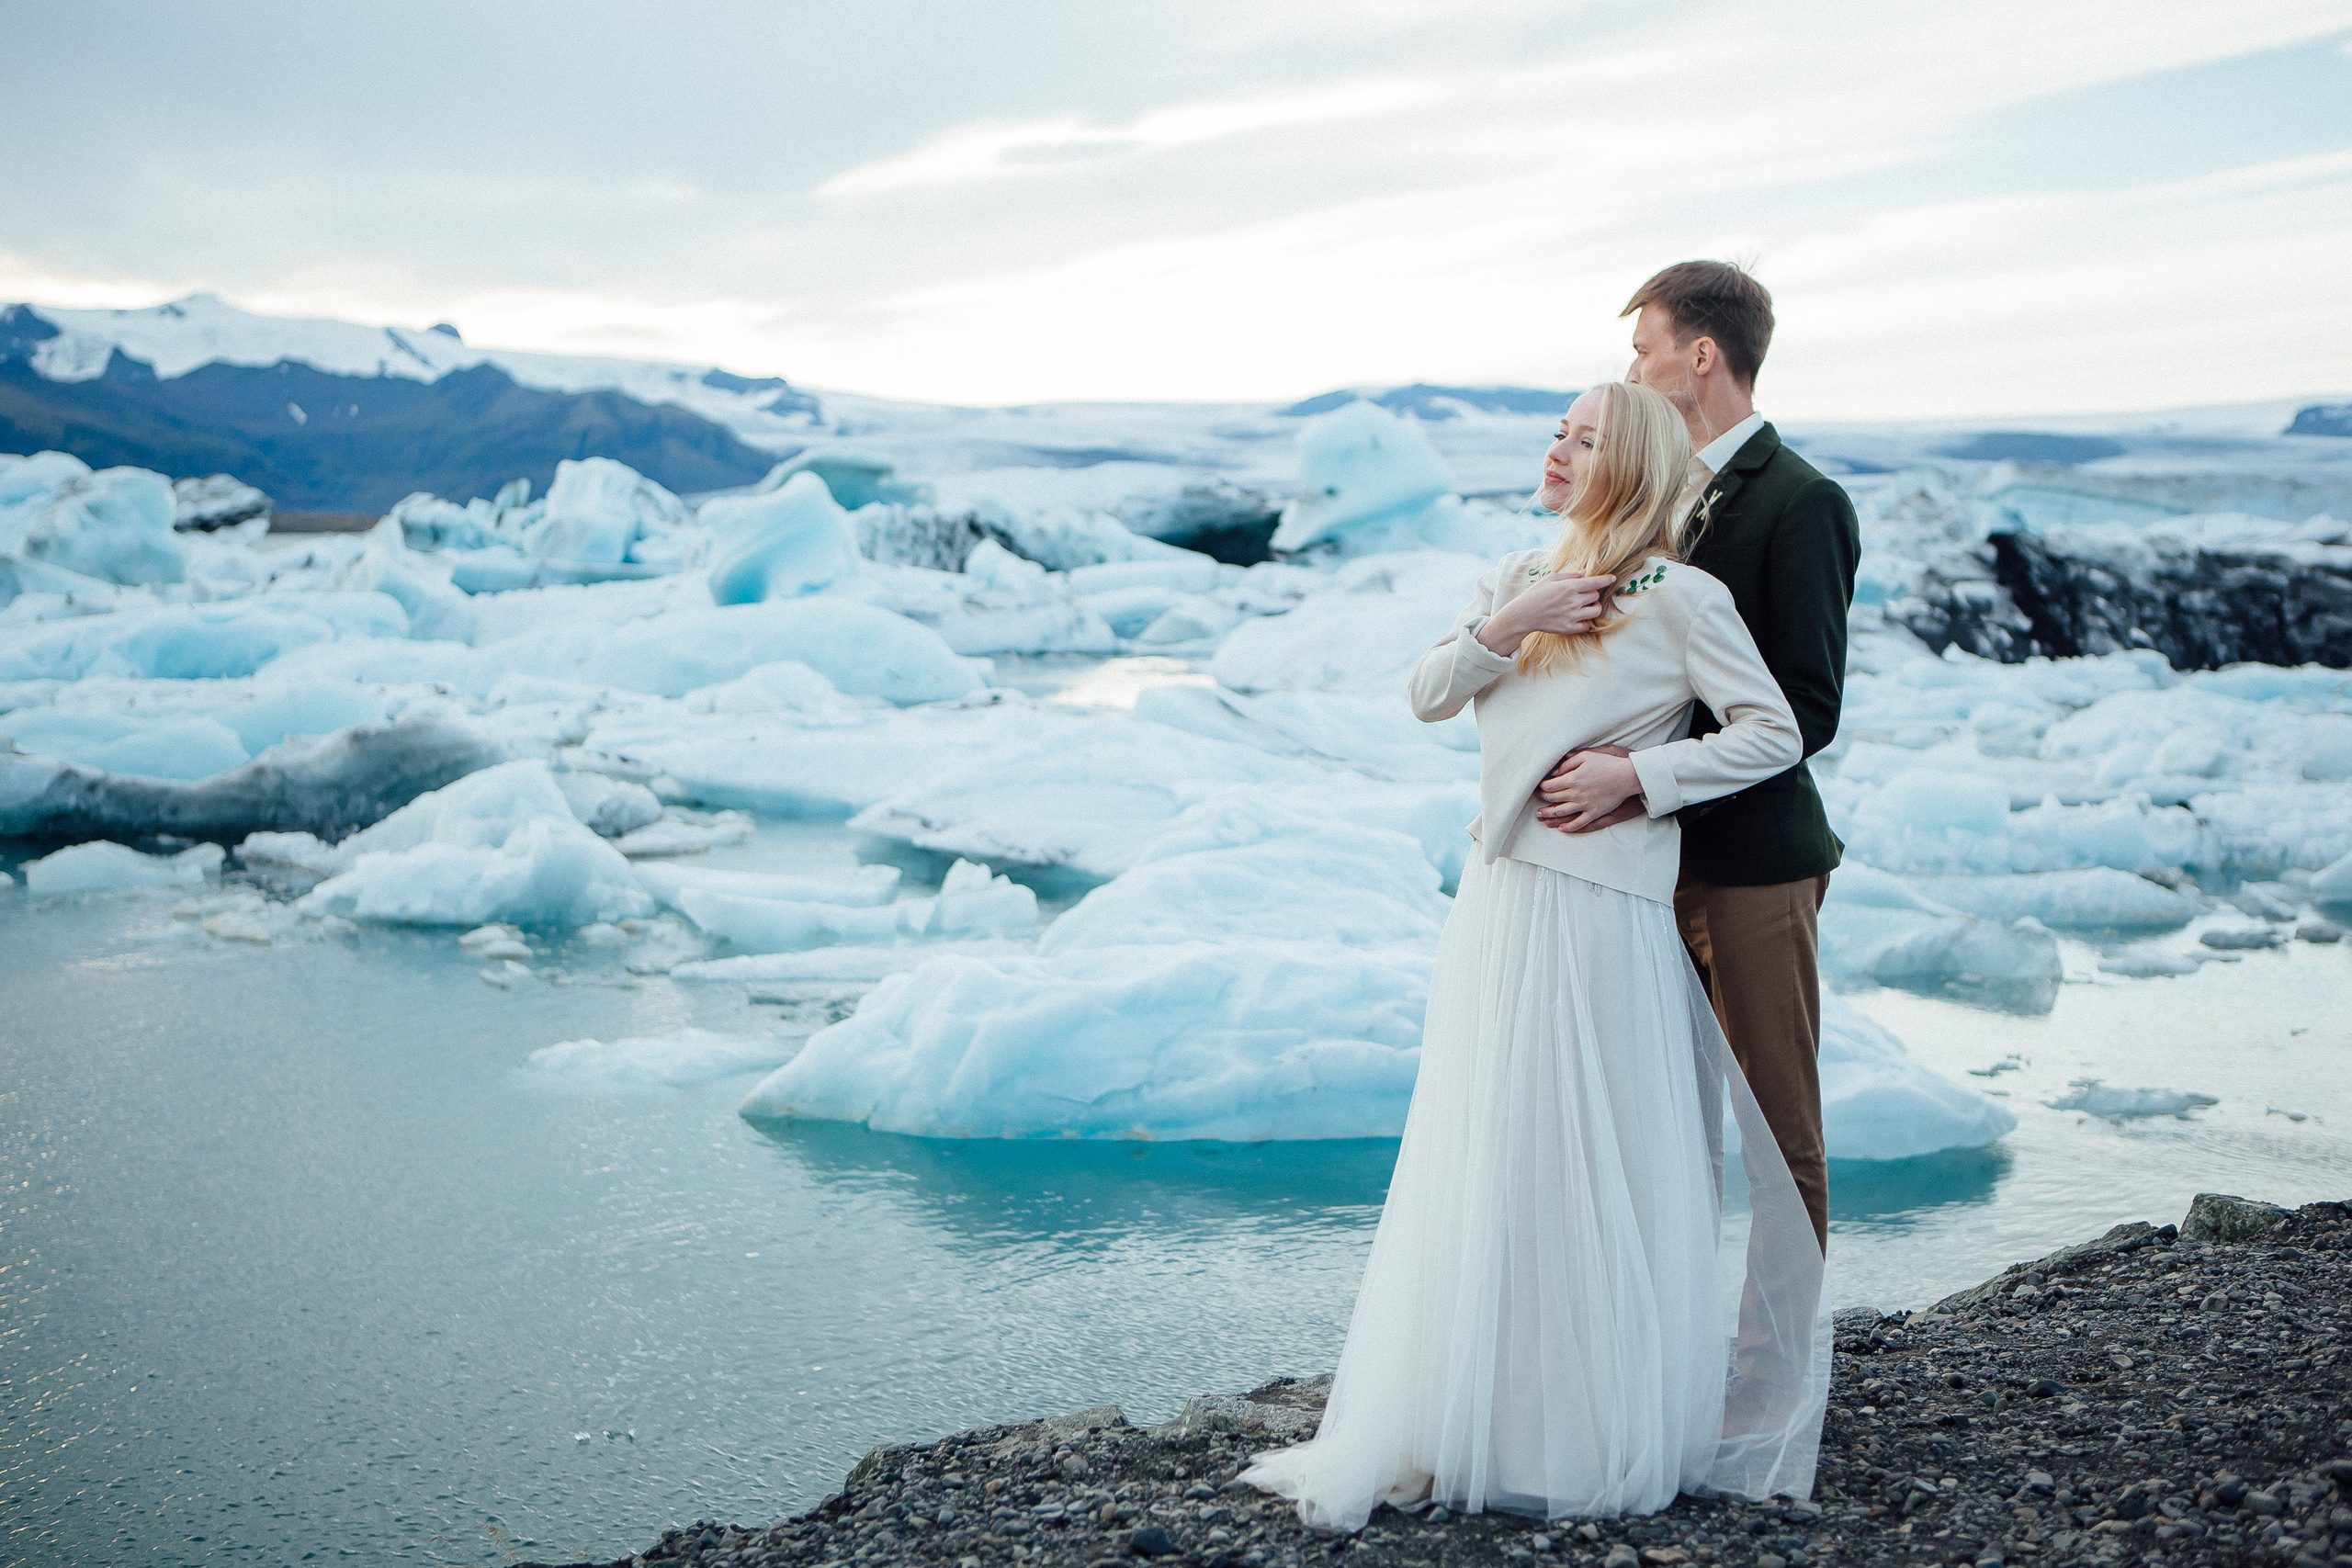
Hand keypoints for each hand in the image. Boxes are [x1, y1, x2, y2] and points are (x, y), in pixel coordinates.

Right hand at [1476, 573, 1614, 656]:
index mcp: (1568, 586)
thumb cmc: (1536, 594)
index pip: (1595, 582)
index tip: (1613, 578)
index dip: (1606, 579)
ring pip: (1596, 610)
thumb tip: (1586, 573)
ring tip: (1586, 605)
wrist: (1523, 614)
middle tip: (1584, 594)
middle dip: (1593, 593)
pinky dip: (1586, 621)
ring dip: (1594, 607)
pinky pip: (1587, 625)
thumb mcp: (1550, 579)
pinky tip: (1580, 617)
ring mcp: (1571, 616)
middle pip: (1596, 596)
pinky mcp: (1569, 628)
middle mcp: (1572, 601)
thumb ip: (1570, 575)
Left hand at [1535, 744, 1644, 832]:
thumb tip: (1554, 772)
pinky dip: (1568, 827)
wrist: (1627, 776)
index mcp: (1573, 779)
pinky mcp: (1594, 813)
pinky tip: (1562, 828)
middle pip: (1553, 799)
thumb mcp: (1587, 756)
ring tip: (1542, 816)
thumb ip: (1569, 762)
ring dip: (1549, 815)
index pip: (1550, 786)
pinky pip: (1579, 823)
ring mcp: (1585, 805)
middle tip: (1537, 800)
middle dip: (1542, 800)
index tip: (1538, 787)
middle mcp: (1576, 794)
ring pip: (1562, 813)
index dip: (1541, 787)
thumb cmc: (1607, 764)